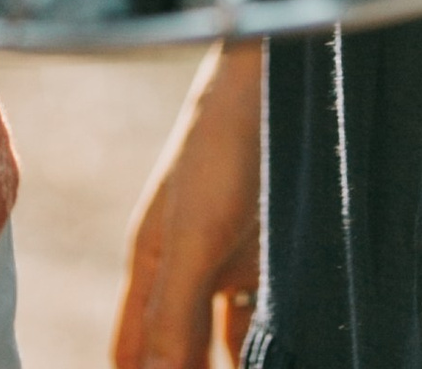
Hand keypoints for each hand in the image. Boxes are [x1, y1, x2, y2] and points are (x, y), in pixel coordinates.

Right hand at [115, 44, 262, 368]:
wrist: (281, 81)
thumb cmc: (222, 148)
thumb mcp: (192, 236)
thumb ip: (172, 314)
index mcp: (153, 266)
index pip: (132, 354)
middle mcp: (190, 271)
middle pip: (179, 355)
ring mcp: (233, 264)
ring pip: (227, 344)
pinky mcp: (274, 257)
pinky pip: (267, 321)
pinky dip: (272, 350)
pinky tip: (290, 362)